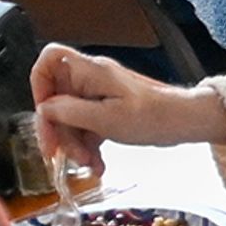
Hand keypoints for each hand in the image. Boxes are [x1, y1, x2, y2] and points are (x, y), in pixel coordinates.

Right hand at [31, 43, 224, 172]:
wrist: (187, 122)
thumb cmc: (155, 116)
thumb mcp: (108, 118)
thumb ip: (71, 112)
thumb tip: (44, 109)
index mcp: (89, 71)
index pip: (48, 60)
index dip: (38, 85)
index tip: (44, 115)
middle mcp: (91, 78)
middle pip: (56, 98)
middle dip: (59, 130)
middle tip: (64, 156)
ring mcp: (100, 94)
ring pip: (71, 117)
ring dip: (75, 144)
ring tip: (89, 164)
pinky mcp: (108, 110)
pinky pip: (87, 126)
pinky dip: (89, 146)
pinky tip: (97, 165)